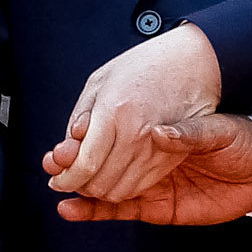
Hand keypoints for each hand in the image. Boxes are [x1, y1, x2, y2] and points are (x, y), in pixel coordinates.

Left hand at [47, 25, 223, 203]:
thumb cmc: (143, 66)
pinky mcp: (172, 158)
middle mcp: (137, 133)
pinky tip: (113, 174)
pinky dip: (121, 188)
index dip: (67, 179)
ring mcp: (158, 148)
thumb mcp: (101, 81)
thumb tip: (66, 150)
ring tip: (91, 177)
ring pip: (119, 190)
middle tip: (70, 178)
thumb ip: (80, 117)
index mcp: (114, 111)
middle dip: (79, 186)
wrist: (193, 61)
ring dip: (100, 191)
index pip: (85, 163)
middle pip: (100, 182)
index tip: (57, 180)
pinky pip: (140, 186)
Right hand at [48, 112, 251, 224]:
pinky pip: (117, 210)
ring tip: (55, 183)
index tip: (72, 132)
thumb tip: (160, 133)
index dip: (90, 133)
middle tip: (55, 160)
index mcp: (157, 130)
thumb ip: (190, 134)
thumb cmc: (242, 143)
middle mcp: (145, 155)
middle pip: (100, 158)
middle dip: (74, 160)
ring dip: (77, 185)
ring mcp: (146, 181)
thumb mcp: (219, 132)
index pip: (115, 131)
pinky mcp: (153, 207)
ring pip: (102, 185)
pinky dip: (93, 211)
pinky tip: (71, 209)